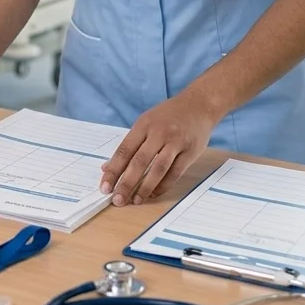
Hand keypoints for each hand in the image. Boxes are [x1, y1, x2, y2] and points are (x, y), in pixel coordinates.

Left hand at [101, 91, 223, 206]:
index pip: (124, 151)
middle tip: (118, 200)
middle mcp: (159, 133)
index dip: (113, 170)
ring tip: (135, 200)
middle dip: (126, 183)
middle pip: (139, 162)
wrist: (199, 104)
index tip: (105, 187)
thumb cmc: (169, 115)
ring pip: (158, 169)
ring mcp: (176, 142)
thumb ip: (129, 144)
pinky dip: (163, 185)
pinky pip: (175, 172)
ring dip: (145, 187)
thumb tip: (108, 167)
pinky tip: (154, 193)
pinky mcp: (190, 151)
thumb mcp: (145, 122)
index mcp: (143, 125)